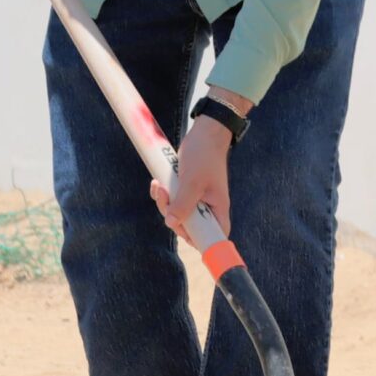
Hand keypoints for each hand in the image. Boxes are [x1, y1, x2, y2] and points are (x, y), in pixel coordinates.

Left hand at [154, 92, 248, 239]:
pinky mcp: (186, 191)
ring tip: (159, 185)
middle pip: (189, 227)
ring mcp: (196, 200)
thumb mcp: (192, 181)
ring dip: (164, 203)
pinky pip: (172, 202)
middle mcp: (208, 207)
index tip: (185, 233)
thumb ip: (183, 204)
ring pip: (177, 214)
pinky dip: (163, 195)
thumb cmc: (204, 155)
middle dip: (172, 216)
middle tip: (165, 196)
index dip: (202, 242)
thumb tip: (171, 224)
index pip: (214, 236)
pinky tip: (158, 183)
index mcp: (217, 208)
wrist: (204, 133)